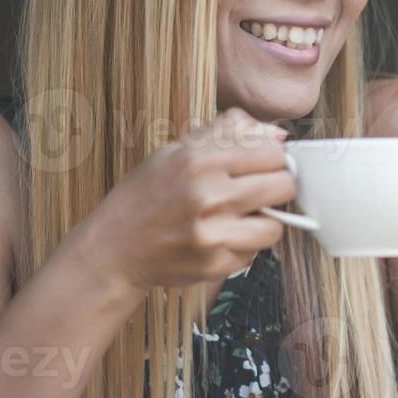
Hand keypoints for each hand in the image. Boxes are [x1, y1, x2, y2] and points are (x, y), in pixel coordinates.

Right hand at [75, 108, 295, 290]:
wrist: (114, 248)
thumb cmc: (146, 196)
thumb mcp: (176, 150)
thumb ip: (227, 134)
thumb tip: (278, 135)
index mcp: (200, 160)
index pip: (273, 153)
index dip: (273, 159)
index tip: (265, 166)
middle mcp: (209, 195)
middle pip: (284, 186)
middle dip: (276, 187)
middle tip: (259, 191)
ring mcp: (213, 233)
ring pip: (277, 226)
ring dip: (264, 221)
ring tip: (239, 216)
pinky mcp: (216, 264)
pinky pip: (255, 253)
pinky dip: (245, 245)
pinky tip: (222, 236)